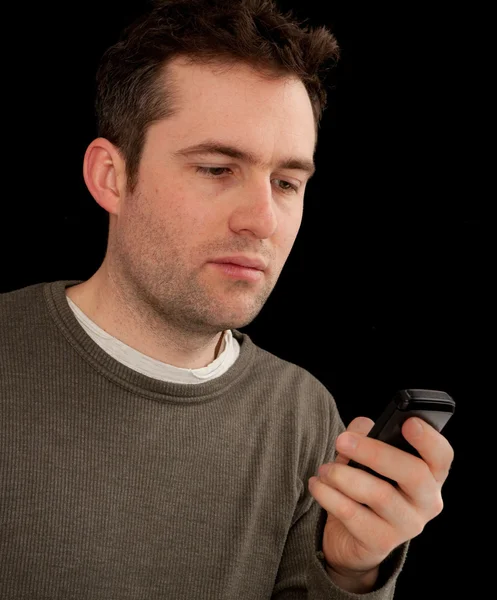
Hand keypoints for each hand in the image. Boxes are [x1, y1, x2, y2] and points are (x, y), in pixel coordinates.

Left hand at [308, 416, 453, 590]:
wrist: (351, 536)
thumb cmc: (366, 484)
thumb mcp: (367, 457)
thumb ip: (368, 436)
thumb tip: (363, 426)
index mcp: (430, 475)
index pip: (441, 456)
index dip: (429, 439)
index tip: (409, 422)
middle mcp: (427, 502)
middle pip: (413, 473)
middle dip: (374, 452)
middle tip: (342, 440)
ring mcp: (407, 526)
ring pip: (380, 495)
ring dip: (344, 476)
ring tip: (325, 469)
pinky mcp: (381, 543)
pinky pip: (353, 515)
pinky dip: (329, 495)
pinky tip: (317, 484)